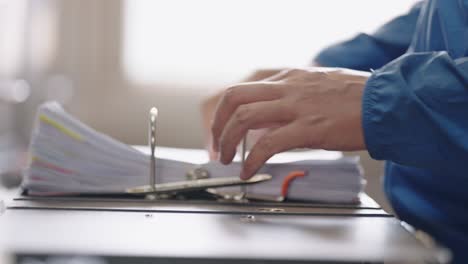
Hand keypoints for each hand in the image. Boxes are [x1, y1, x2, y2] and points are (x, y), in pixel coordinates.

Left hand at [211, 67, 369, 178]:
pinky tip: (248, 170)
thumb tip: (275, 116)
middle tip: (217, 142)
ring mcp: (296, 106)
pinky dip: (251, 159)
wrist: (386, 102)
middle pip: (235, 97)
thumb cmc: (358, 97)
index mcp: (290, 77)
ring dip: (227, 140)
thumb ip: (293, 97)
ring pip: (244, 117)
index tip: (224, 126)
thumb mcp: (319, 87)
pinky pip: (267, 144)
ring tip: (226, 158)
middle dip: (218, 122)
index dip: (228, 109)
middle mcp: (288, 87)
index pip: (245, 87)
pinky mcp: (308, 128)